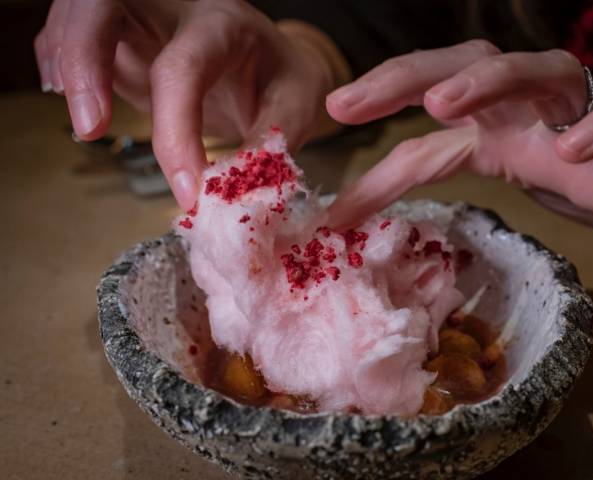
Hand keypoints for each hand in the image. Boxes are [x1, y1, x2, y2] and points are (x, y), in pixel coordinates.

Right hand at [35, 0, 345, 210]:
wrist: (273, 60)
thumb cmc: (283, 80)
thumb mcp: (297, 107)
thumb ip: (268, 147)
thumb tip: (235, 198)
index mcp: (225, 26)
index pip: (183, 69)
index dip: (176, 134)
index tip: (188, 193)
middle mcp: (178, 10)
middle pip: (106, 1)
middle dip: (84, 58)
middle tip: (90, 129)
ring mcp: (144, 18)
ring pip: (80, 11)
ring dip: (68, 63)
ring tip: (86, 124)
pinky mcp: (123, 37)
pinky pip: (74, 34)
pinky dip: (62, 64)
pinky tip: (80, 104)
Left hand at [326, 40, 592, 264]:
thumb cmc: (569, 176)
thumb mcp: (483, 170)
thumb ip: (418, 174)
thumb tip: (340, 210)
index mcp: (494, 106)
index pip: (432, 93)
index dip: (382, 100)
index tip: (332, 114)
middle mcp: (533, 96)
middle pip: (472, 64)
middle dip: (412, 75)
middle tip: (355, 100)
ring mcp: (588, 105)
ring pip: (542, 71)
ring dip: (491, 82)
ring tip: (442, 104)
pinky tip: (569, 149)